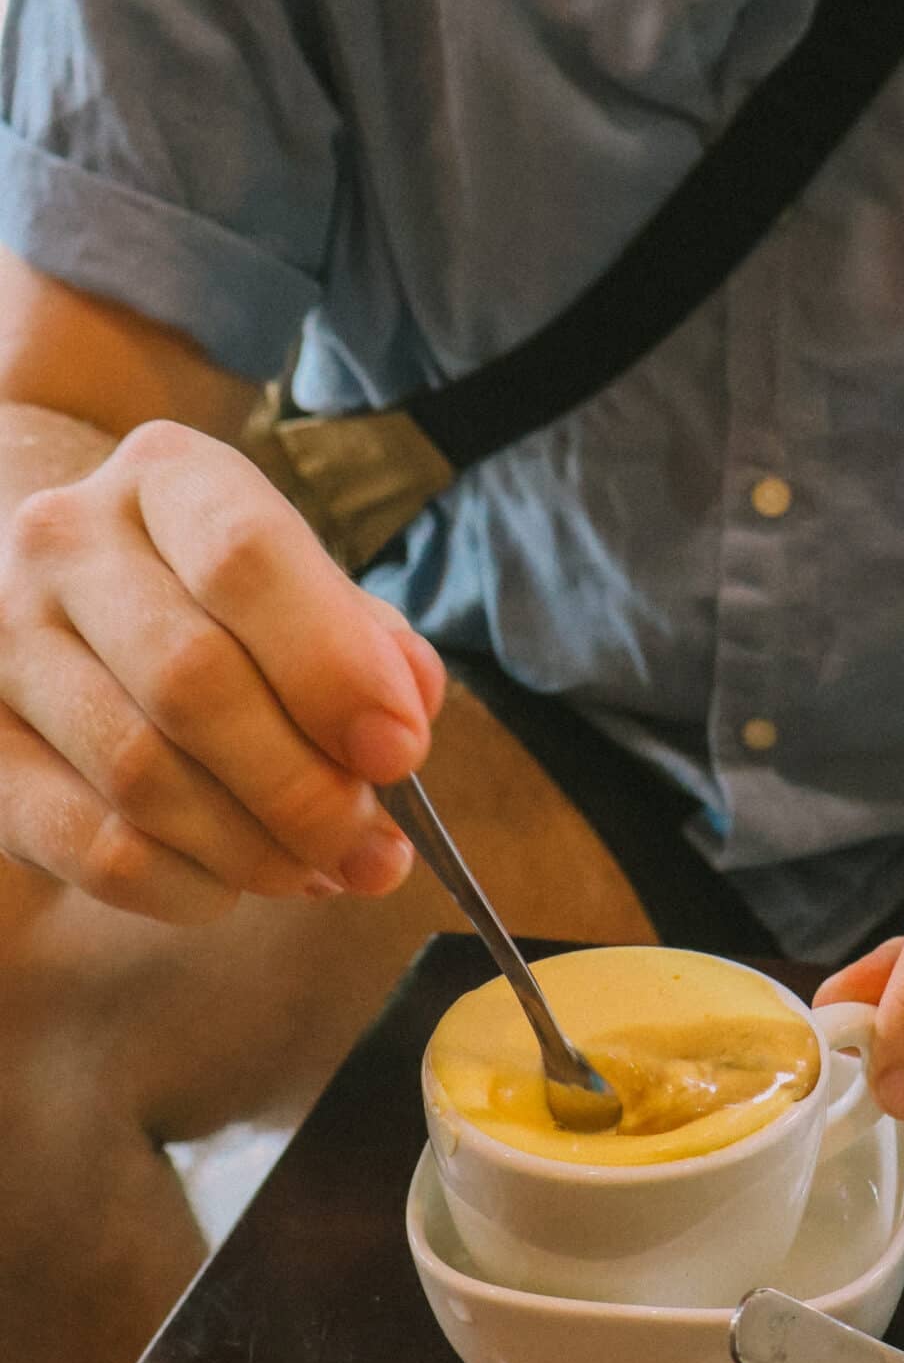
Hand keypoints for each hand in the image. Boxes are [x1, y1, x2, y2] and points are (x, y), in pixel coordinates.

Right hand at [0, 419, 445, 921]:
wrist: (68, 597)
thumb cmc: (220, 601)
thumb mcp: (304, 587)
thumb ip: (368, 644)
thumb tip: (404, 719)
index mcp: (165, 476)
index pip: (246, 557)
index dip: (333, 668)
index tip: (399, 752)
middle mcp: (64, 541)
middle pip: (193, 681)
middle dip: (305, 789)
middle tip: (373, 850)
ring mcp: (0, 641)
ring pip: (138, 775)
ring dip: (251, 848)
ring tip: (318, 871)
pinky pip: (89, 846)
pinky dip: (181, 886)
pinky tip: (230, 885)